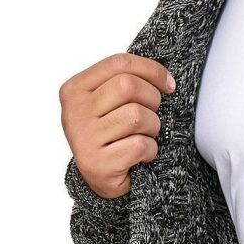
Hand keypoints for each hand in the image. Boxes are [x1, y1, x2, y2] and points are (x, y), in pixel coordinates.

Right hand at [59, 52, 176, 199]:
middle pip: (128, 86)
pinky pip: (140, 145)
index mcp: (75, 89)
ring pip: (137, 116)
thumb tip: (165, 77)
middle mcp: (74, 111)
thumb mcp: (108, 103)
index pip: (118, 63)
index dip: (151, 70)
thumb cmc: (110, 135)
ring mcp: (84, 138)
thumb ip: (124, 82)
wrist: (100, 180)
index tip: (168, 84)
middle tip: (153, 115)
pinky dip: (150, 150)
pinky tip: (141, 155)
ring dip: (152, 127)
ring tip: (145, 136)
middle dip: (152, 99)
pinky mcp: (98, 164)